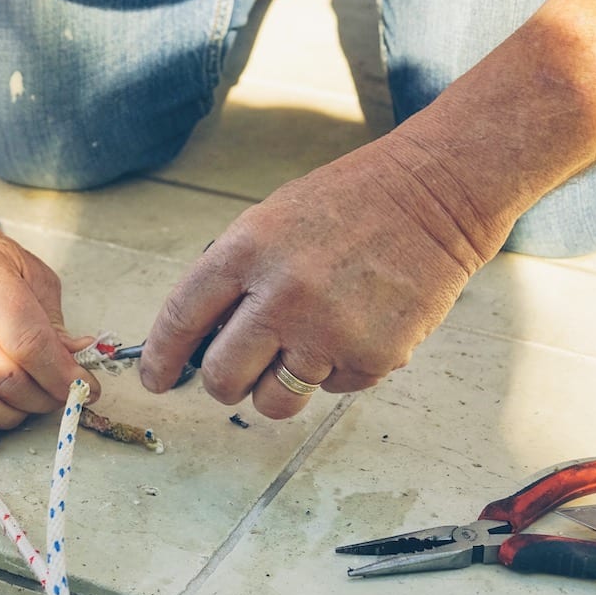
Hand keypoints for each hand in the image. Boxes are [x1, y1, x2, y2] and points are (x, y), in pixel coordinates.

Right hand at [0, 213, 99, 449]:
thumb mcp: (28, 273)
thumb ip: (52, 320)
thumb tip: (76, 361)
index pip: (27, 343)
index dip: (61, 375)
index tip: (81, 386)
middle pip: (1, 376)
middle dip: (40, 397)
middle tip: (54, 396)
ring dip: (6, 416)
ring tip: (22, 408)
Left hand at [139, 135, 508, 416]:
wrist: (438, 194)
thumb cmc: (350, 206)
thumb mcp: (271, 222)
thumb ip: (232, 279)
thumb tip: (196, 343)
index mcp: (247, 251)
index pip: (182, 319)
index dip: (161, 358)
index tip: (157, 379)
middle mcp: (282, 295)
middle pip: (222, 378)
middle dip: (223, 383)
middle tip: (238, 372)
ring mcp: (328, 331)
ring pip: (274, 400)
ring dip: (278, 385)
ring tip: (304, 346)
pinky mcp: (371, 357)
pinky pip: (330, 390)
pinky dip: (336, 370)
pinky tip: (355, 328)